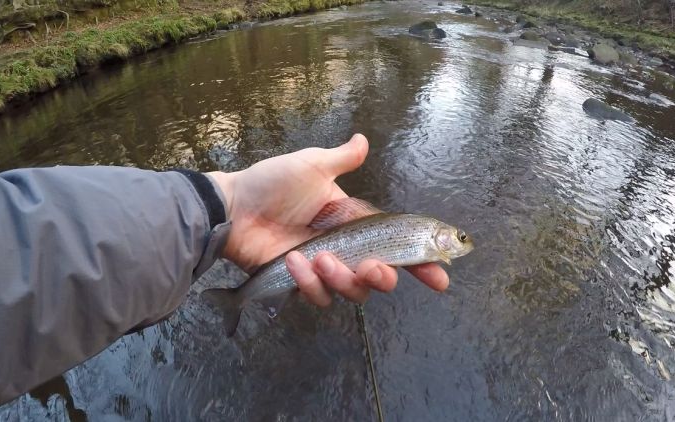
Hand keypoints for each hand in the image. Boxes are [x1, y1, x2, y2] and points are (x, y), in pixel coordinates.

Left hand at [207, 134, 448, 305]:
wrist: (234, 206)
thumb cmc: (271, 182)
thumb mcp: (311, 165)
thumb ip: (342, 159)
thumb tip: (363, 139)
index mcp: (355, 223)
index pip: (396, 246)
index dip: (421, 264)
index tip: (440, 277)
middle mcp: (346, 250)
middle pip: (381, 278)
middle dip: (384, 277)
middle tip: (372, 267)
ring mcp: (324, 270)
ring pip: (353, 292)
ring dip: (342, 279)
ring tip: (319, 258)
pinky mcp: (302, 284)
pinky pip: (318, 296)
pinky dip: (309, 283)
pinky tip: (293, 262)